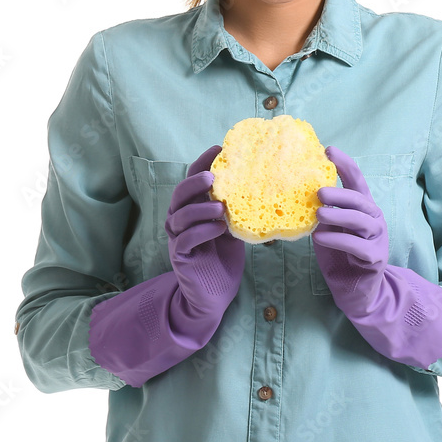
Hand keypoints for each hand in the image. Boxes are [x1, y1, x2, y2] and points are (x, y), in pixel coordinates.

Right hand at [164, 145, 245, 318]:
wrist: (214, 294)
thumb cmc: (224, 256)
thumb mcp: (233, 227)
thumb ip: (237, 208)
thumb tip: (264, 183)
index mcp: (193, 207)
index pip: (193, 179)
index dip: (203, 162)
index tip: (219, 148)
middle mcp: (180, 219)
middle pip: (181, 194)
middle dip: (194, 183)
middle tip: (212, 176)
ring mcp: (177, 237)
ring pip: (181, 216)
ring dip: (200, 208)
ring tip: (220, 207)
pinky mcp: (180, 255)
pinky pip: (186, 239)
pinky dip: (202, 232)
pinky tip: (218, 230)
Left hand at [311, 145, 388, 317]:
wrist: (356, 289)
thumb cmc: (340, 254)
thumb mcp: (328, 227)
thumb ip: (321, 211)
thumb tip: (295, 192)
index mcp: (362, 207)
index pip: (356, 180)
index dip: (344, 164)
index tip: (328, 150)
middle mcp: (373, 218)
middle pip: (361, 200)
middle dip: (341, 193)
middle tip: (319, 192)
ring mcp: (377, 238)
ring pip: (362, 221)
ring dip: (339, 216)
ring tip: (318, 214)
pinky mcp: (374, 258)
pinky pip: (358, 246)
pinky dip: (338, 240)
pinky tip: (320, 238)